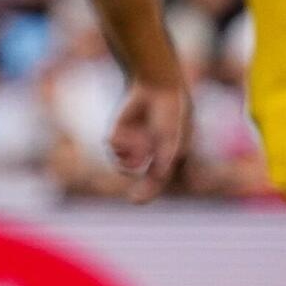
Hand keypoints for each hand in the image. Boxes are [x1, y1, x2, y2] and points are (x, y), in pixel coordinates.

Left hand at [108, 79, 192, 204]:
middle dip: (142, 192)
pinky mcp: (119, 135)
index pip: (158, 179)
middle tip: (135, 201)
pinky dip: (120, 143)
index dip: (149, 192)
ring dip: (131, 155)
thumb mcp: (171, 135)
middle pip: (144, 181)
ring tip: (140, 138)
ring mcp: (135, 146)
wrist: (156, 85)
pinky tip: (125, 131)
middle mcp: (151, 154)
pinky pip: (114, 150)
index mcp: (168, 156)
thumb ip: (165, 155)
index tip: (138, 201)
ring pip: (125, 165)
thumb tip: (159, 175)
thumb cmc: (170, 110)